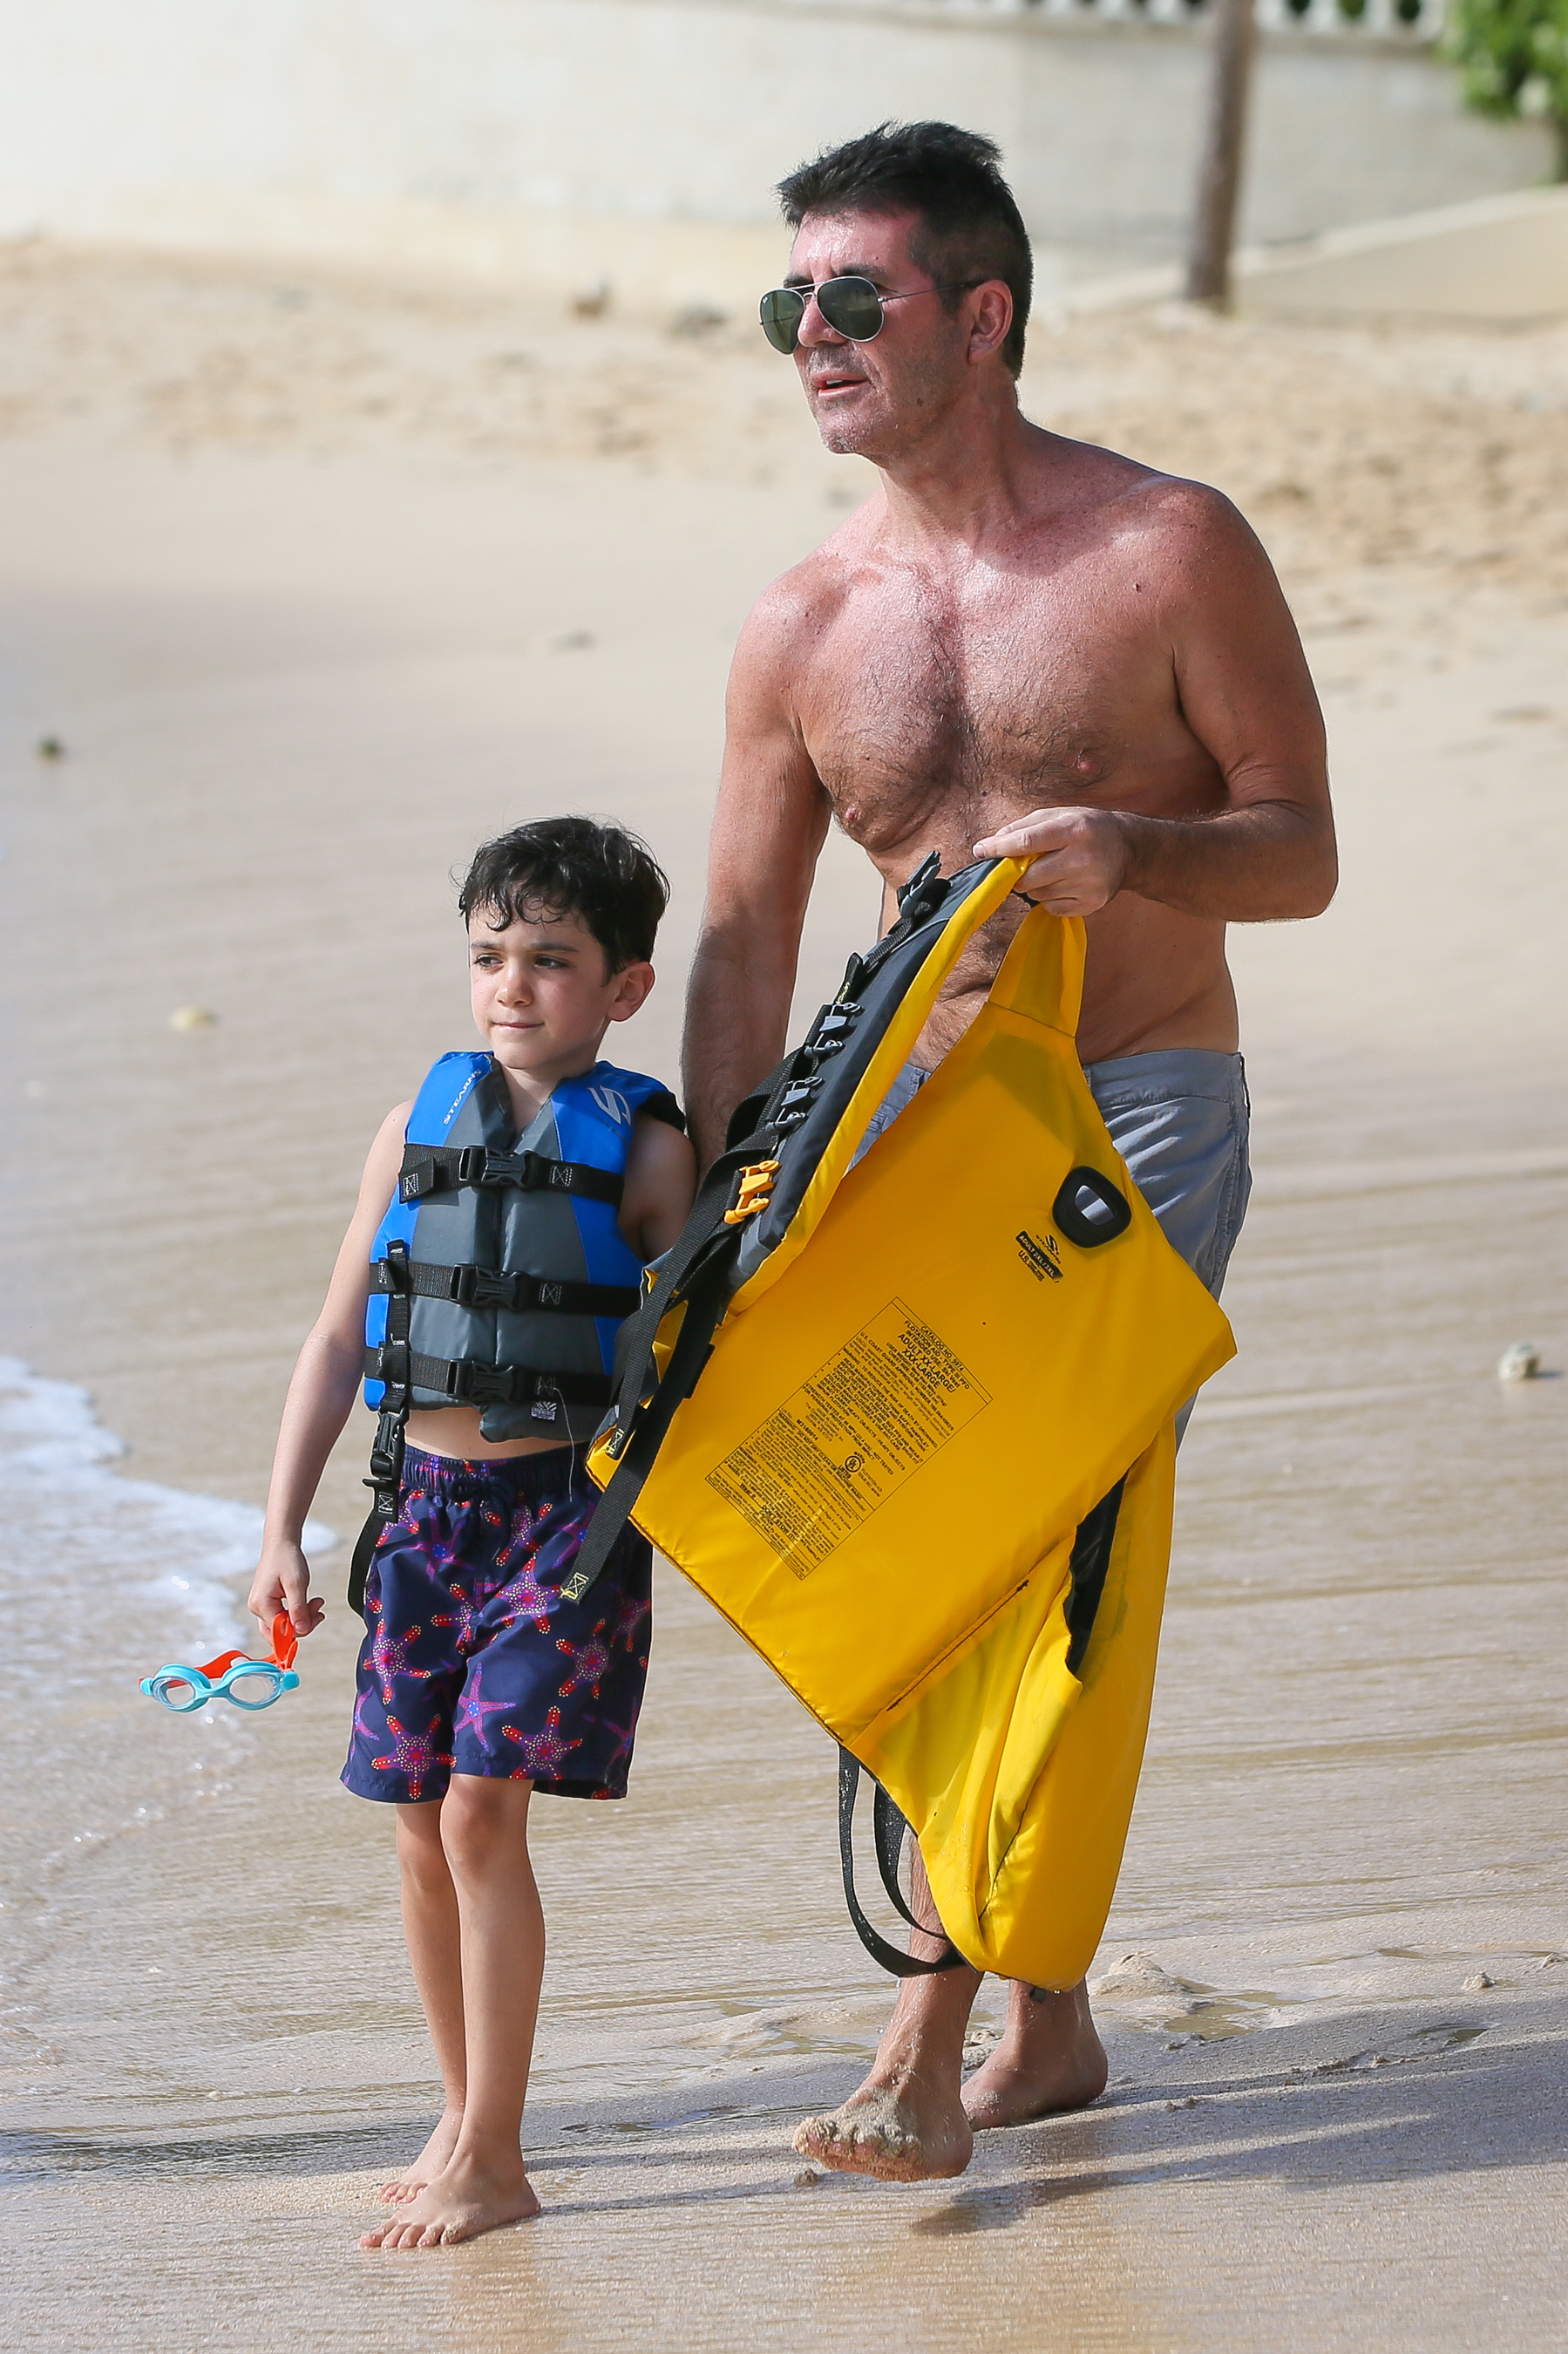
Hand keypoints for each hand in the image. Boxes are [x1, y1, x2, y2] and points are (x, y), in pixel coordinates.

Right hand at [248, 1541, 325, 1640]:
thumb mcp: (297, 1584)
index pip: (280, 1632)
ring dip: (303, 1617)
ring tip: (317, 1602)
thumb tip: (301, 1631)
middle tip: (319, 1609)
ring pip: (283, 1625)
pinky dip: (298, 1612)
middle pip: (280, 1632)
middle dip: (303, 1624)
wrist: (281, 1543)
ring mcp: (261, 1606)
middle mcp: (257, 1608)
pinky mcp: (267, 1603)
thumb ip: (299, 1609)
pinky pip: (283, 1616)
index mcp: (261, 1605)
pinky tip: (310, 1603)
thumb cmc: (287, 1559)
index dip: (301, 1629)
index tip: (318, 1615)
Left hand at [974, 807, 1131, 917]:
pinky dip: (1049, 898)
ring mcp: (1090, 885)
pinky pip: (1052, 908)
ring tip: (1053, 871)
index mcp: (1075, 829)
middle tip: (1023, 865)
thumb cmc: (1088, 828)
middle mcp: (1084, 858)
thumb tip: (992, 843)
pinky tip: (1064, 883)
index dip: (1000, 848)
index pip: (1027, 843)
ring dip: (1035, 886)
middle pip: (1029, 877)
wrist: (1128, 848)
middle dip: (1018, 873)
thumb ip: (1024, 826)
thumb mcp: (1060, 815)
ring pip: (1038, 895)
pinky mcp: (1092, 904)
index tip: (981, 851)